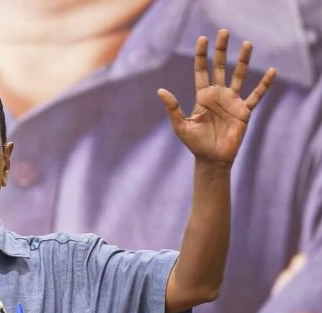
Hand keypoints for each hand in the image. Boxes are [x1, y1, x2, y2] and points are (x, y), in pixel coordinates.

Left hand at [158, 29, 275, 166]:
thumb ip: (172, 108)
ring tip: (247, 43)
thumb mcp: (181, 126)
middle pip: (220, 67)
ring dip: (243, 61)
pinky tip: (271, 71)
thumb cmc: (195, 144)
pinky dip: (264, 84)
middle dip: (221, 50)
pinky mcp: (244, 111)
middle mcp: (218, 95)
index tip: (202, 39)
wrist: (212, 159)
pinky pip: (256, 95)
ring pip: (238, 76)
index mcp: (202, 96)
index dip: (201, 55)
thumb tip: (160, 91)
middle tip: (223, 32)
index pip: (201, 70)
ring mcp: (232, 102)